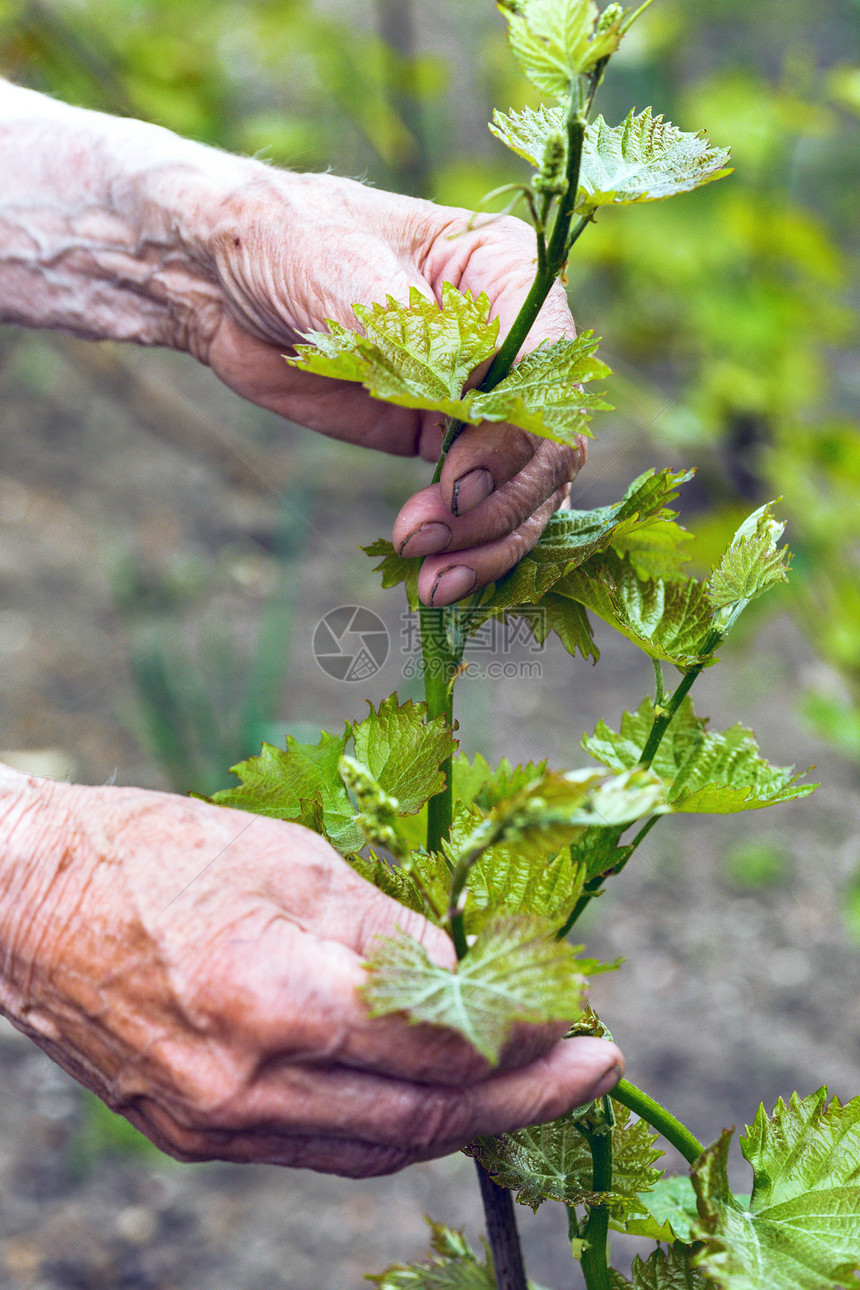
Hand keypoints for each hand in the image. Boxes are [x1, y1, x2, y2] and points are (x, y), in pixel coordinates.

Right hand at [1, 774, 621, 1176]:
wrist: (31, 905)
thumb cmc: (156, 855)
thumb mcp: (292, 859)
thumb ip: (387, 928)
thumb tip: (462, 971)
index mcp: (280, 999)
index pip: (438, 1044)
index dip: (524, 1037)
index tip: (582, 1020)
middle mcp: (250, 1086)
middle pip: (421, 1119)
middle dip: (522, 1102)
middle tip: (593, 1074)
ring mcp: (217, 1125)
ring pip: (374, 1149)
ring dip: (463, 1125)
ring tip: (527, 1091)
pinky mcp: (193, 1138)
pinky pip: (319, 1150)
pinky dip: (388, 1128)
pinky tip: (429, 1100)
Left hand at [199, 172, 584, 604]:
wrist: (224, 279)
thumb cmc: (287, 241)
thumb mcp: (342, 271)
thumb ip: (409, 335)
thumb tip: (469, 400)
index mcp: (508, 277)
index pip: (547, 372)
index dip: (516, 437)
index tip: (455, 480)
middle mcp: (512, 343)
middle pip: (548, 446)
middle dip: (499, 506)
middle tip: (429, 538)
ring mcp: (481, 401)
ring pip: (526, 491)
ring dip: (489, 544)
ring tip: (432, 579)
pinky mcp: (442, 445)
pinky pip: (481, 507)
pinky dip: (468, 548)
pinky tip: (436, 578)